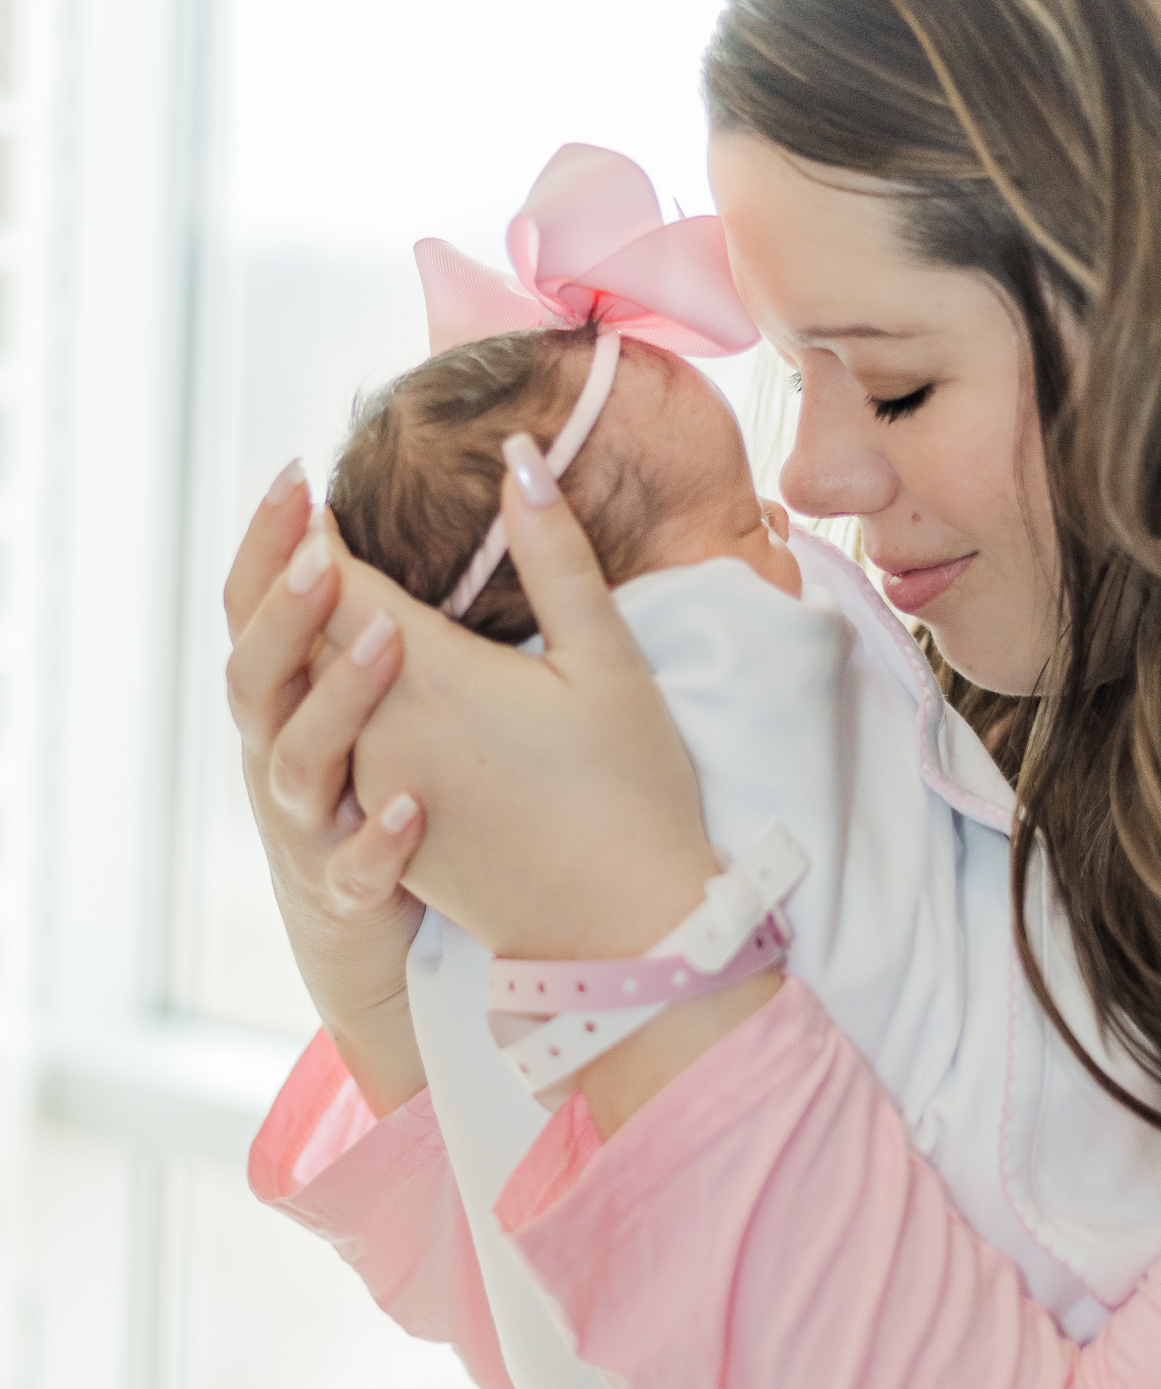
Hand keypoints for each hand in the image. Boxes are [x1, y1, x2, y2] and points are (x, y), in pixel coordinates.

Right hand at [223, 465, 427, 1114]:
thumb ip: (358, 625)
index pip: (255, 611)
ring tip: (386, 643)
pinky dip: (379, 840)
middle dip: (287, 612)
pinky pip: (353, 869)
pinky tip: (416, 807)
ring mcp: (305, 830)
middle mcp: (277, 760)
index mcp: (285, 704)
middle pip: (257, 678)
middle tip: (328, 552)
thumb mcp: (356, 705)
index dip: (266, 548)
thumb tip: (362, 522)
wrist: (366, 939)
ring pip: (297, 764)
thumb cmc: (367, 796)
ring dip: (339, 700)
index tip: (295, 474)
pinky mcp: (345, 896)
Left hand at [325, 436, 780, 1134]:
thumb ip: (555, 551)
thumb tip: (519, 455)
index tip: (316, 485)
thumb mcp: (607, 660)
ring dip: (318, 642)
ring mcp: (375, 790)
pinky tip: (370, 689)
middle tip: (303, 517)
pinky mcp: (388, 834)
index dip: (319, 528)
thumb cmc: (630, 790)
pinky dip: (341, 704)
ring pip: (316, 696)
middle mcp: (378, 733)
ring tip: (328, 596)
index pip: (337, 581)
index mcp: (428, 678)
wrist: (622, 933)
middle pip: (311, 634)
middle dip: (304, 574)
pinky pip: (342, 748)